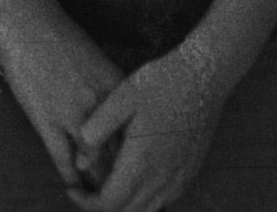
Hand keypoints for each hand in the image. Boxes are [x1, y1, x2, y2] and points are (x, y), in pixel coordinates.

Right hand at [0, 9, 126, 190]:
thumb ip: (110, 90)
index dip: (143, 156)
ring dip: (101, 182)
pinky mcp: (47, 120)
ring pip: (95, 161)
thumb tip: (117, 114)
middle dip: (127, 175)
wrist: (29, 22)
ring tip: (106, 197)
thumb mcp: (99, 62)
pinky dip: (71, 177)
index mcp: (118, 91)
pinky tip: (75, 188)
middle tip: (132, 192)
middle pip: (121, 152)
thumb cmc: (61, 37)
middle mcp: (101, 107)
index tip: (147, 170)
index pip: (137, 133)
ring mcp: (73, 115)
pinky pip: (62, 159)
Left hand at [71, 41, 230, 211]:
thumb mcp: (121, 97)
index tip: (73, 190)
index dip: (87, 203)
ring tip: (105, 188)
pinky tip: (133, 182)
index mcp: (142, 160)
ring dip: (125, 206)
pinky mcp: (190, 171)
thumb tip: (79, 161)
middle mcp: (163, 176)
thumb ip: (97, 128)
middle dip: (102, 207)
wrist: (203, 76)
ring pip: (148, 209)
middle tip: (85, 191)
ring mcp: (180, 176)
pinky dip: (145, 200)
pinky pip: (165, 200)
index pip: (110, 202)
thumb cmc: (160, 83)